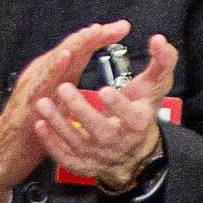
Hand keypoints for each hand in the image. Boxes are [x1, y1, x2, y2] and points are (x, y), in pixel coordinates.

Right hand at [0, 20, 131, 202]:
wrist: (3, 154)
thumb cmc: (31, 130)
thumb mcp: (58, 106)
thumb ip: (72, 89)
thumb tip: (93, 80)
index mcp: (53, 74)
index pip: (79, 49)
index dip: (100, 38)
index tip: (122, 28)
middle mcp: (43, 73)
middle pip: (71, 47)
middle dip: (92, 35)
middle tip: (113, 26)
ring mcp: (34, 83)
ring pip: (57, 58)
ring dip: (76, 44)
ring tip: (93, 33)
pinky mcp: (27, 99)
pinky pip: (42, 80)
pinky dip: (54, 67)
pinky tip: (66, 58)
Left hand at [33, 34, 177, 189]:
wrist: (134, 150)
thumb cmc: (141, 109)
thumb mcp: (156, 85)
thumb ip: (162, 61)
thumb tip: (158, 38)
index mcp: (138, 122)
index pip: (131, 118)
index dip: (118, 106)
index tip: (103, 90)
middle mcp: (119, 142)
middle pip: (101, 132)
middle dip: (82, 111)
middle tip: (64, 88)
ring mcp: (100, 156)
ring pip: (78, 144)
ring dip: (59, 124)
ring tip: (43, 102)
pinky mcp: (84, 164)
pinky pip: (66, 158)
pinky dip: (52, 144)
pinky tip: (39, 124)